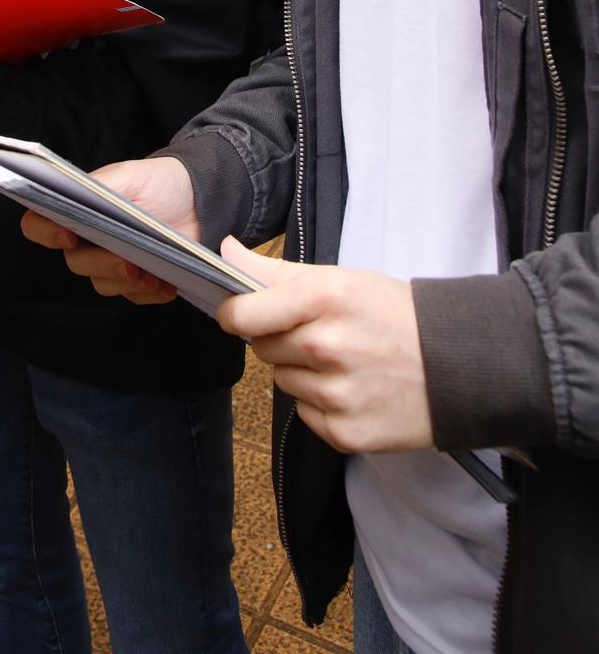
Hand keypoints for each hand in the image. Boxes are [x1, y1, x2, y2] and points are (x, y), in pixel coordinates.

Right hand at [20, 156, 198, 305]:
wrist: (199, 199)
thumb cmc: (158, 181)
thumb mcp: (128, 177)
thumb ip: (99, 189)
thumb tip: (77, 204)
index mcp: (78, 208)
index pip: (39, 224)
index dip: (45, 233)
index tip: (69, 237)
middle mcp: (88, 238)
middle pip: (76, 262)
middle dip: (103, 264)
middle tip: (130, 263)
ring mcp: (111, 261)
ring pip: (103, 284)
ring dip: (128, 284)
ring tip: (153, 276)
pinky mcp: (137, 279)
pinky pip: (133, 296)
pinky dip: (149, 294)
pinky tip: (167, 285)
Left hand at [215, 241, 433, 452]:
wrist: (458, 366)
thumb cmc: (394, 314)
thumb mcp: (340, 278)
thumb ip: (275, 270)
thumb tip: (224, 251)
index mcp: (323, 298)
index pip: (243, 315)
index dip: (234, 313)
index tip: (239, 312)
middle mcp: (326, 346)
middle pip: (262, 347)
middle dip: (280, 339)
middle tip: (320, 333)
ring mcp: (336, 394)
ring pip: (282, 380)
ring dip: (301, 371)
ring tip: (344, 361)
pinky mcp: (345, 433)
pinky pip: (305, 413)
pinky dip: (320, 403)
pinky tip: (353, 389)